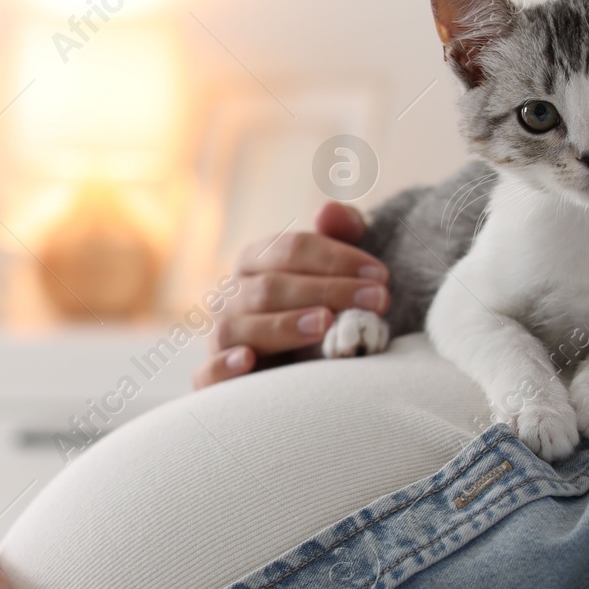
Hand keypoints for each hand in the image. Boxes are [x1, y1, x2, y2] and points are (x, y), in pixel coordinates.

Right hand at [194, 201, 389, 388]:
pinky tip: (249, 360)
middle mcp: (230, 295)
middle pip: (270, 287)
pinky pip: (207, 373)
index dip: (336, 258)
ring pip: (239, 327)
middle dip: (326, 291)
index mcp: (254, 261)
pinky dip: (224, 366)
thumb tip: (329, 211)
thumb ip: (342, 232)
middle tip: (376, 301)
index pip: (290, 249)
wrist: (300, 368)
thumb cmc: (321, 309)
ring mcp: (219, 336)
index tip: (381, 276)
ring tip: (326, 324)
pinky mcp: (213, 378)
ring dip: (283, 325)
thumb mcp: (338, 269)